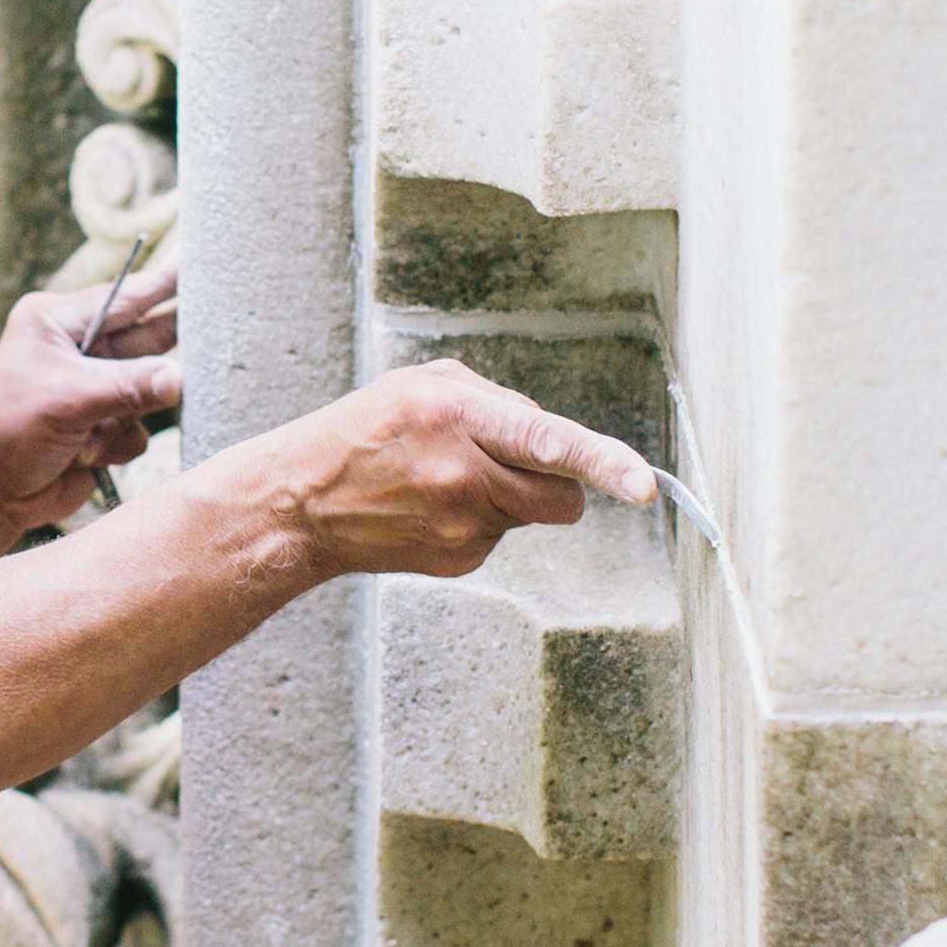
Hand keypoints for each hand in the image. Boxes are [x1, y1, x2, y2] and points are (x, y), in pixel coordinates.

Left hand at [0, 267, 185, 587]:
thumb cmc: (6, 433)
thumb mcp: (69, 400)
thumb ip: (130, 386)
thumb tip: (180, 379)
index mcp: (56, 323)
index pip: (124, 297)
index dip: (164, 283)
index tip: (199, 263)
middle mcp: (75, 350)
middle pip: (143, 340)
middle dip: (159, 358)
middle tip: (214, 337)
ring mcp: (90, 389)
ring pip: (148, 392)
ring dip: (125, 418)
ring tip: (90, 435)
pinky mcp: (99, 426)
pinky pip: (137, 429)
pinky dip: (117, 444)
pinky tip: (86, 456)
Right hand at [208, 360, 659, 580]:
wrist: (303, 505)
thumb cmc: (364, 432)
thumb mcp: (425, 385)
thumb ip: (497, 401)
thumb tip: (551, 436)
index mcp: (457, 415)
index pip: (549, 441)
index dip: (604, 461)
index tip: (643, 485)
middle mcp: (465, 473)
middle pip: (562, 494)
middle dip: (560, 483)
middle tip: (515, 466)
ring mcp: (462, 525)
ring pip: (532, 514)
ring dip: (510, 496)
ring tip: (448, 481)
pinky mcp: (459, 560)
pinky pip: (501, 537)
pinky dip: (481, 521)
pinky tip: (432, 509)